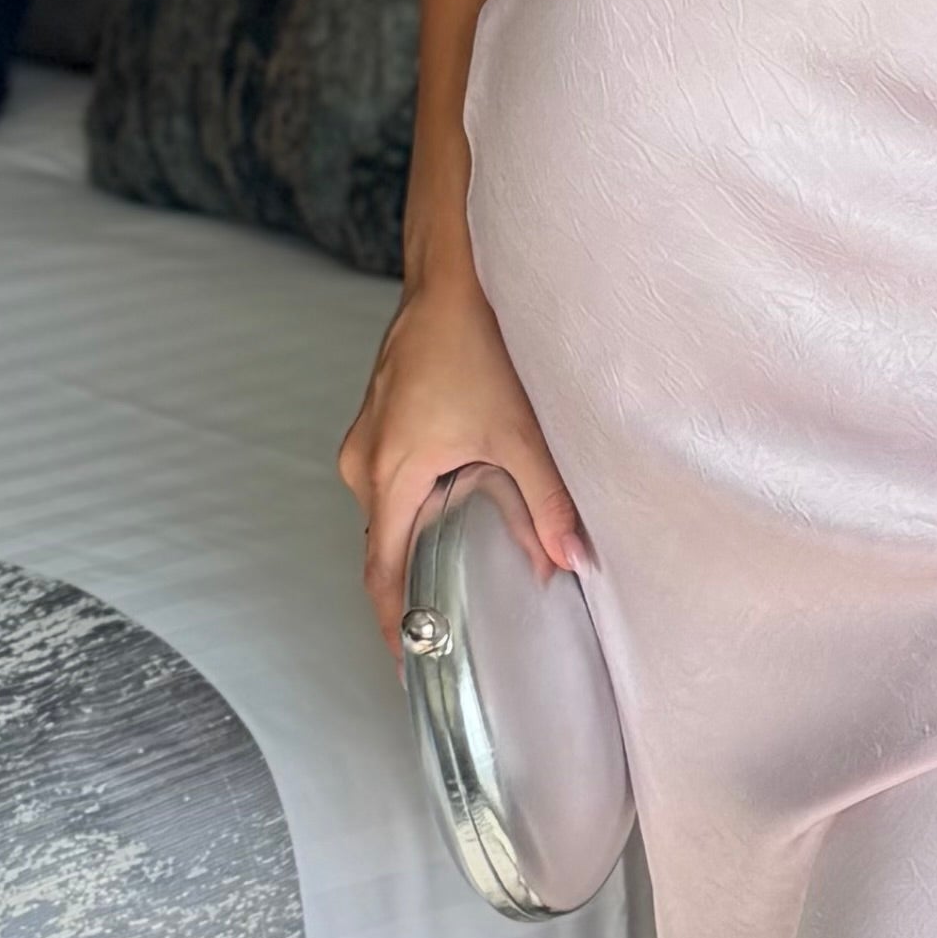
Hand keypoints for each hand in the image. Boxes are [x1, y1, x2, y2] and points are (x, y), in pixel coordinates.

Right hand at [337, 261, 585, 653]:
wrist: (452, 275)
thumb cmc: (476, 341)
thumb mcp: (521, 430)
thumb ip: (547, 500)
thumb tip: (571, 559)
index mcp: (390, 472)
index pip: (380, 571)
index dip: (393, 624)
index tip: (409, 662)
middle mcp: (366, 461)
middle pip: (382, 544)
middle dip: (412, 585)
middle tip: (448, 626)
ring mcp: (368, 438)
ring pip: (389, 510)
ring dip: (418, 538)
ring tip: (457, 571)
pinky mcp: (380, 420)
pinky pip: (391, 480)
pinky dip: (417, 503)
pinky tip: (455, 507)